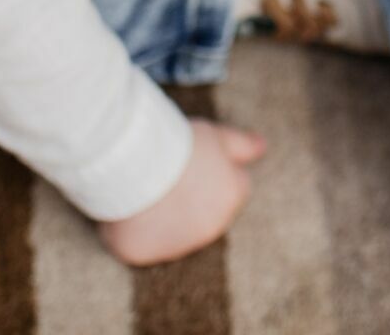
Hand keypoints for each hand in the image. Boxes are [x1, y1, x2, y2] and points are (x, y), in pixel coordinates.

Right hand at [97, 120, 265, 265]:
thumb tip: (263, 147)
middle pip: (202, 212)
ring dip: (163, 216)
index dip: (210, 172)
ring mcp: (177, 245)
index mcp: (232, 197)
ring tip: (142, 186)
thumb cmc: (177, 143)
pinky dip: (135, 232)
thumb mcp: (215, 135)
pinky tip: (126, 209)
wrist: (135, 162)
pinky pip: (141, 244)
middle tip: (166, 173)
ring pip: (171, 231)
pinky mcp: (143, 254)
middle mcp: (210, 228)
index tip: (192, 162)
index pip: (232, 187)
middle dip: (190, 198)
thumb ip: (243, 145)